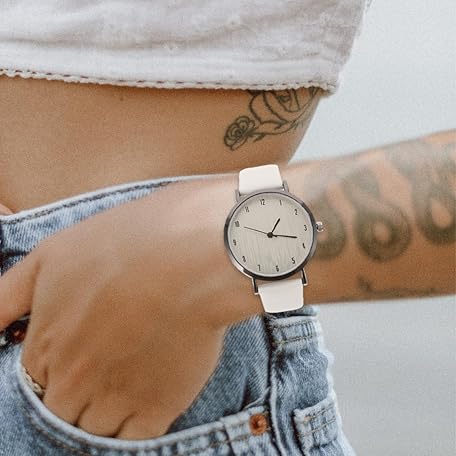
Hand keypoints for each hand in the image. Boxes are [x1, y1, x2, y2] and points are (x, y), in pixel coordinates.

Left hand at [0, 174, 258, 438]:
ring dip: (107, 407)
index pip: (37, 379)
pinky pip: (134, 437)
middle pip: (64, 408)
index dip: (61, 362)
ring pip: (96, 427)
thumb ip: (6, 297)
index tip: (86, 344)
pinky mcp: (159, 406)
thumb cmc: (125, 244)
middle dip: (80, 388)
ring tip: (133, 370)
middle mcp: (73, 380)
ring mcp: (116, 397)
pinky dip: (136, 422)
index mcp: (47, 344)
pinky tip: (150, 388)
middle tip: (112, 356)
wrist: (191, 254)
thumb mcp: (51, 256)